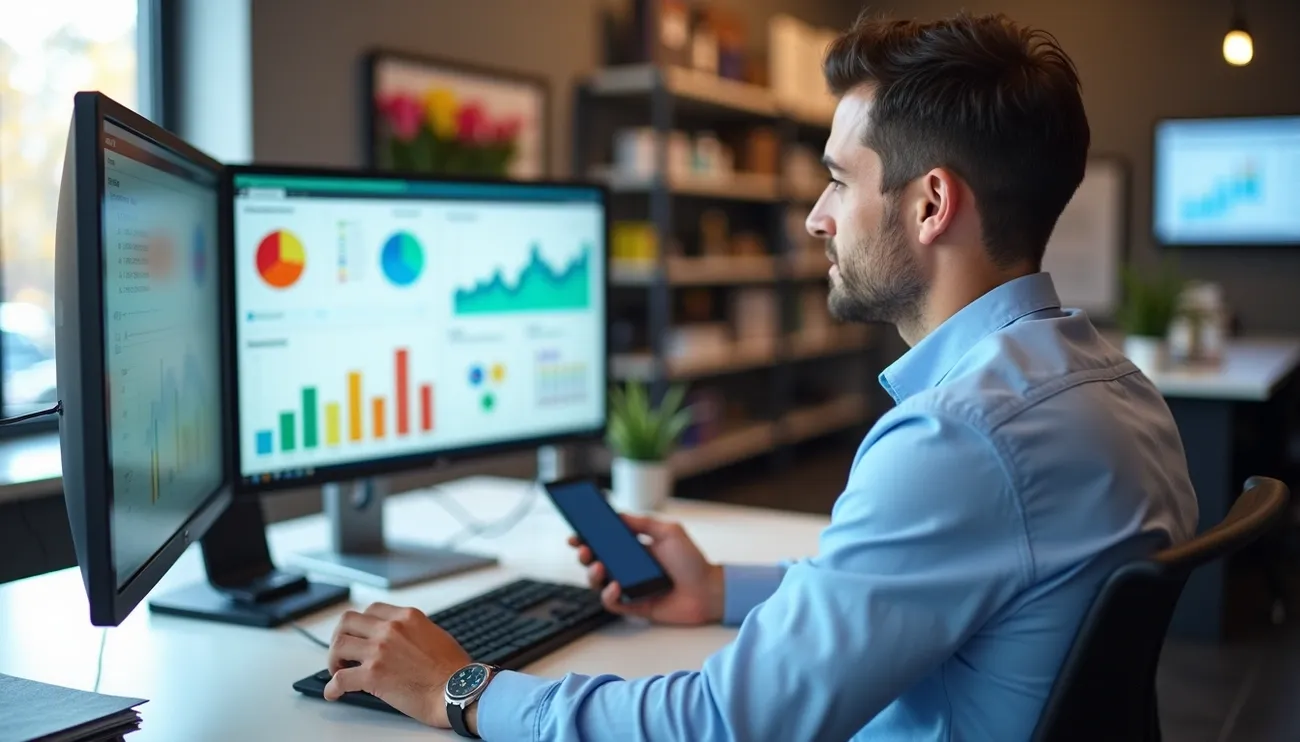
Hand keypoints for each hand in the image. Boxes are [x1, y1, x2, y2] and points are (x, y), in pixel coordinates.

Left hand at [323, 602, 471, 727]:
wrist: (459, 690)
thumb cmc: (454, 670)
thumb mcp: (435, 635)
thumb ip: (414, 632)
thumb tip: (401, 642)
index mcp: (407, 617)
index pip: (371, 609)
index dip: (361, 624)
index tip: (360, 636)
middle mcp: (390, 628)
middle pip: (347, 621)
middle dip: (341, 636)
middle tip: (344, 652)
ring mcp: (380, 650)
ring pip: (338, 645)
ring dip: (334, 659)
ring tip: (339, 670)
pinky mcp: (372, 675)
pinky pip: (340, 679)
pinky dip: (332, 687)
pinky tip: (334, 693)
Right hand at [569, 512, 723, 625]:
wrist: (709, 590)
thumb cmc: (692, 561)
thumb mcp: (669, 532)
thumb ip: (644, 523)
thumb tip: (618, 515)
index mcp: (633, 548)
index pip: (604, 541)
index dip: (587, 537)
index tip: (576, 533)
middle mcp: (628, 567)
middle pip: (595, 561)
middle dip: (585, 554)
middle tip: (584, 549)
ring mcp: (629, 587)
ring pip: (598, 583)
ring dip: (592, 574)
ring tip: (599, 566)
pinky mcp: (634, 605)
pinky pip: (612, 603)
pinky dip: (608, 595)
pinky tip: (615, 586)